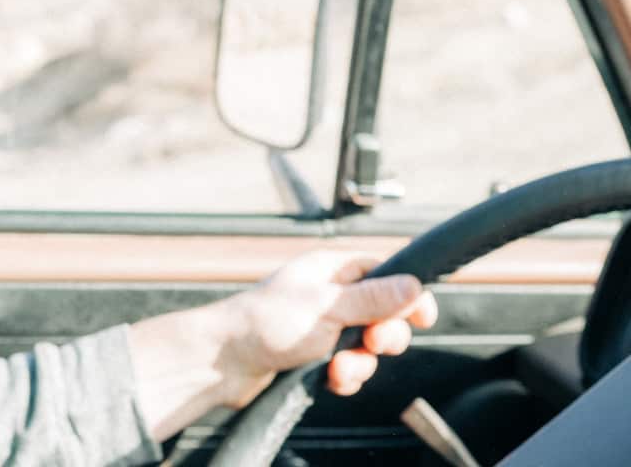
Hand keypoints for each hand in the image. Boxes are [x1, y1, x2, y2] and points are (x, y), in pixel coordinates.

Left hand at [217, 250, 438, 406]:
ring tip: (338, 369)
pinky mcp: (314, 355)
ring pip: (366, 346)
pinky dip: (344, 378)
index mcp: (331, 268)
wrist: (224, 362)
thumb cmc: (266, 322)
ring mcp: (322, 325)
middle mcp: (329, 293)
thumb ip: (372, 298)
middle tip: (372, 344)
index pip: (384, 273)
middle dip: (383, 336)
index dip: (407, 295)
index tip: (424, 317)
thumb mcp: (327, 307)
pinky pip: (348, 368)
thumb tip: (414, 284)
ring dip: (359, 363)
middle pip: (382, 313)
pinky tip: (329, 381)